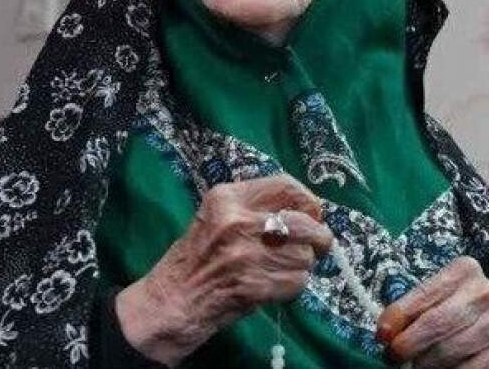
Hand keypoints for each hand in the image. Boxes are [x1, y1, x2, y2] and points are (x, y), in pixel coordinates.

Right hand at [116, 175, 334, 366]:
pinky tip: (273, 288)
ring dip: (301, 267)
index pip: (286, 186)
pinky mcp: (254, 284)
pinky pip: (297, 282)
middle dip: (318, 238)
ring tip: (280, 271)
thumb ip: (255, 209)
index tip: (312, 216)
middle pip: (304, 223)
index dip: (308, 202)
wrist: (170, 302)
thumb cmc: (195, 259)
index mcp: (228, 197)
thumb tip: (307, 213)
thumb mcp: (218, 218)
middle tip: (315, 248)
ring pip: (304, 256)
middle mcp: (238, 220)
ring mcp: (246, 254)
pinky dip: (293, 287)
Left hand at [376, 256, 488, 368]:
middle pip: (437, 323)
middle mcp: (486, 293)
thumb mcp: (430, 303)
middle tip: (394, 357)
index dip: (399, 317)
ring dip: (427, 363)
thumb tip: (385, 334)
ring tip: (418, 366)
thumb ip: (408, 313)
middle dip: (409, 344)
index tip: (382, 337)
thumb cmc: (452, 314)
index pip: (424, 295)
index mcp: (464, 271)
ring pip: (451, 349)